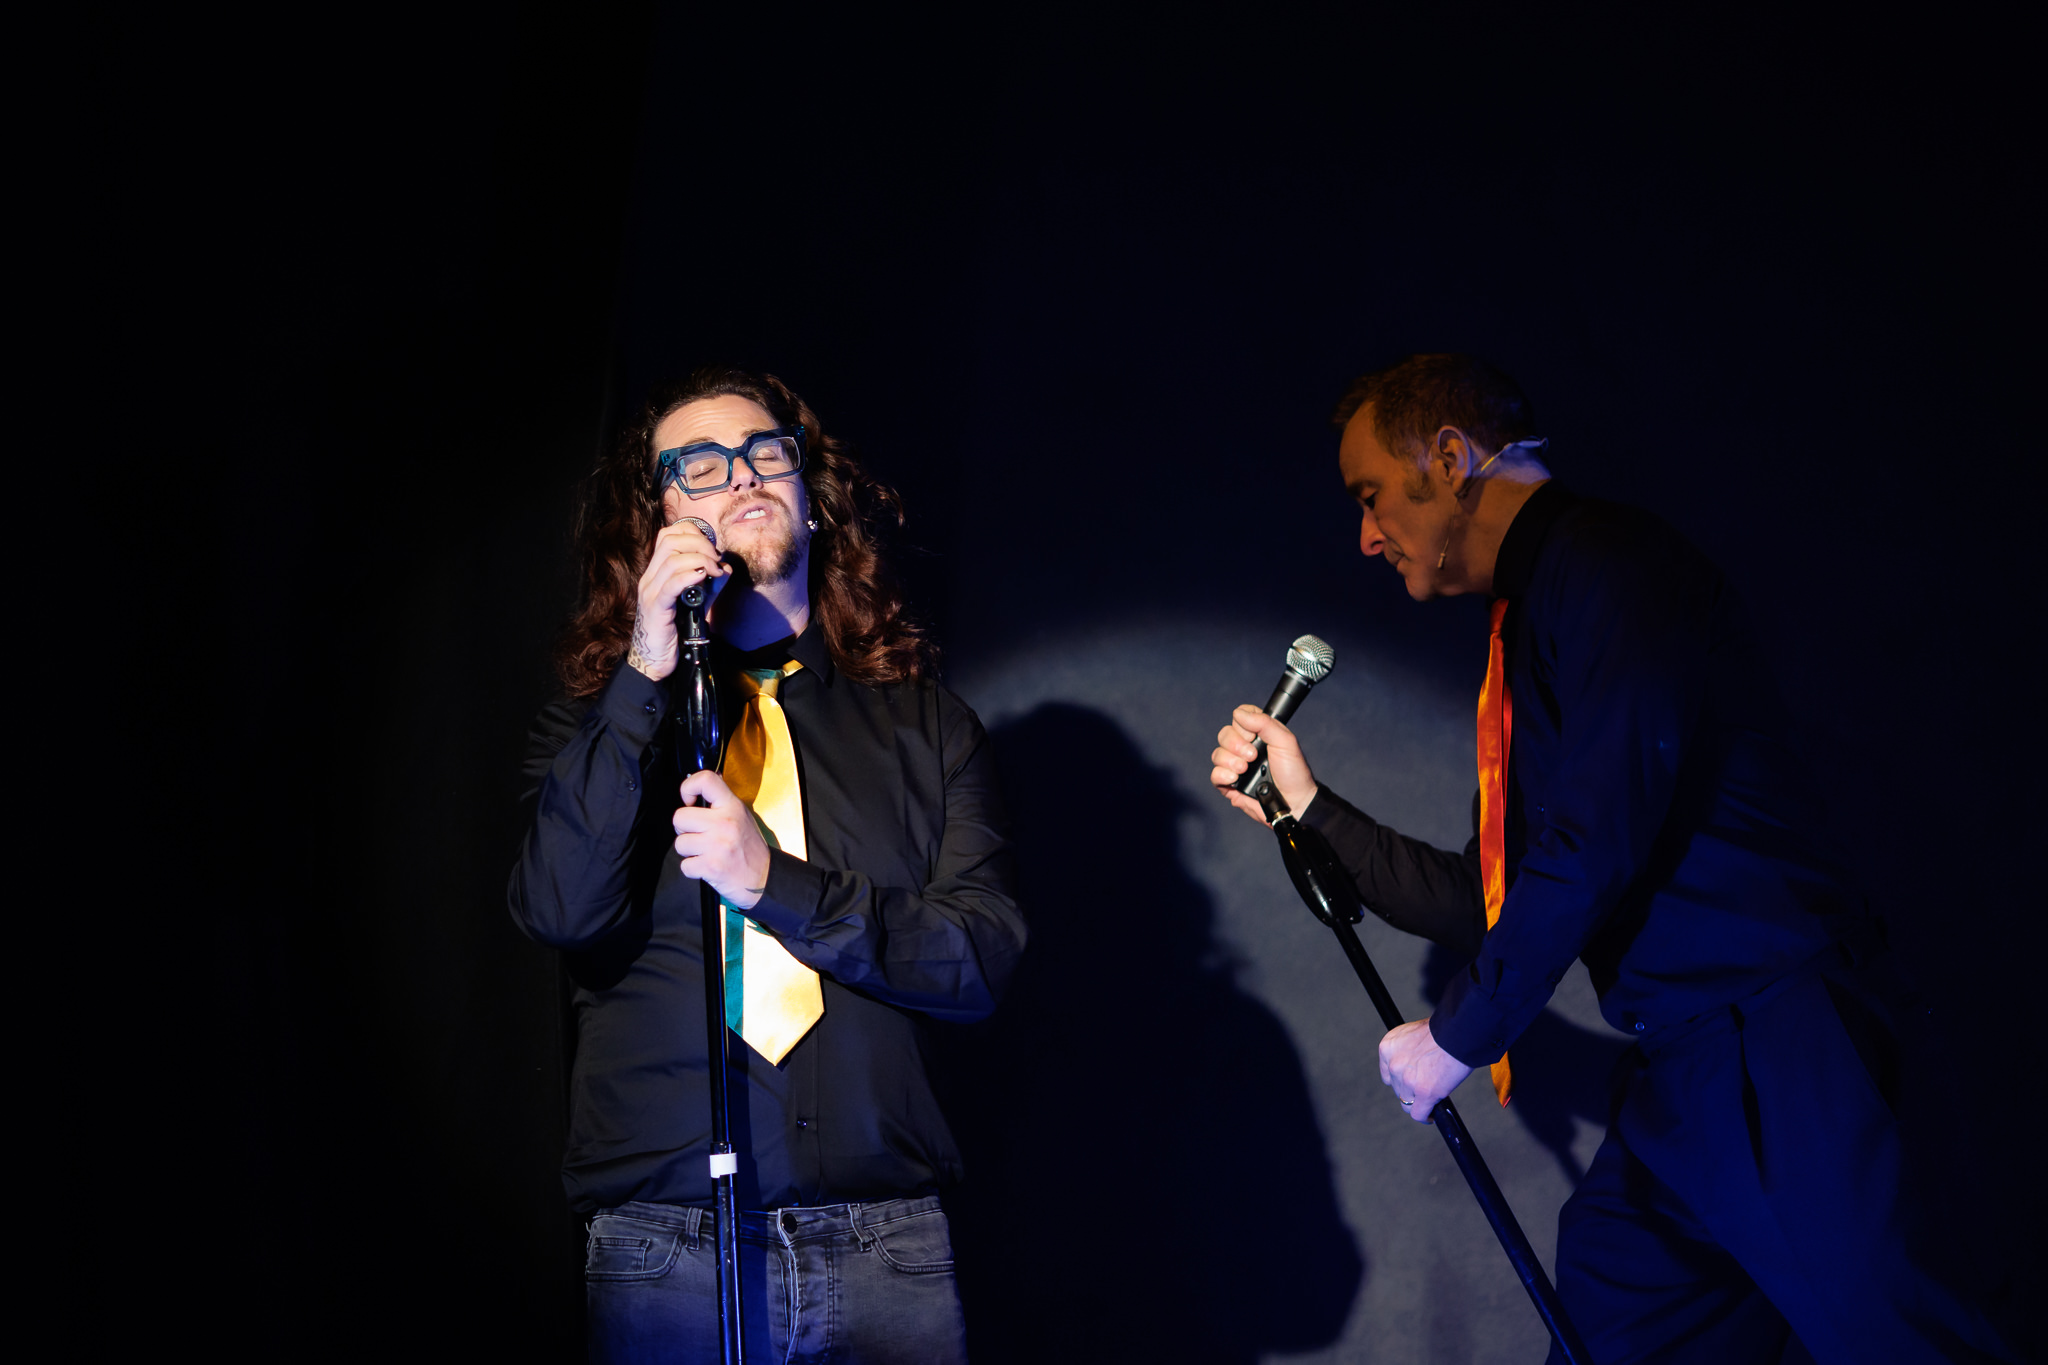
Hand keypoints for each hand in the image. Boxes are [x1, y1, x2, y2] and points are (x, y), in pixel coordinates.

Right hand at [626, 518, 728, 680]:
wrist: (654, 659)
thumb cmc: (675, 630)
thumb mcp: (697, 602)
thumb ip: (710, 584)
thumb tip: (726, 567)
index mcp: (656, 572)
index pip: (668, 535)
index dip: (693, 533)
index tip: (712, 547)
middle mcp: (650, 577)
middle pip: (670, 541)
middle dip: (699, 544)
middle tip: (717, 558)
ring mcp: (650, 592)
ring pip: (672, 560)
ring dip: (699, 559)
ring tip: (714, 570)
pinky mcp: (655, 608)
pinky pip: (671, 585)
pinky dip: (689, 576)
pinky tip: (703, 578)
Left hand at [673, 770, 772, 909]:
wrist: (763, 878)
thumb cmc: (749, 847)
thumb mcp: (741, 816)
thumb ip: (720, 802)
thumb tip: (697, 788)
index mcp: (732, 806)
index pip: (705, 780)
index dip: (688, 787)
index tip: (689, 801)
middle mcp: (725, 823)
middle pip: (680, 817)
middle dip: (684, 829)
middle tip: (698, 834)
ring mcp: (717, 845)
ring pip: (679, 843)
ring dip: (689, 851)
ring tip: (705, 852)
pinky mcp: (711, 867)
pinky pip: (685, 865)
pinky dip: (693, 869)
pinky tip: (707, 866)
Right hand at [1209, 704, 1317, 824]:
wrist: (1294, 803)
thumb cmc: (1294, 773)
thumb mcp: (1286, 742)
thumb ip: (1264, 723)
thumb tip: (1238, 713)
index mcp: (1259, 735)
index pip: (1239, 717)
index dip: (1242, 724)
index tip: (1253, 736)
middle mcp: (1245, 748)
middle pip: (1224, 734)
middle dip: (1236, 745)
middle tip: (1253, 757)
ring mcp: (1237, 766)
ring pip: (1217, 754)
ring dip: (1231, 761)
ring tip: (1245, 770)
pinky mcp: (1230, 785)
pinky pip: (1214, 774)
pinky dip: (1223, 775)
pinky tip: (1236, 780)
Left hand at [1377, 1019, 1472, 1123]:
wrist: (1458, 1032)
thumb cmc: (1444, 1029)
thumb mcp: (1415, 1033)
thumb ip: (1409, 1050)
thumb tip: (1415, 1065)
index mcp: (1388, 1047)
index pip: (1387, 1074)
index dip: (1400, 1080)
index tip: (1410, 1082)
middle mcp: (1394, 1064)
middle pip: (1397, 1089)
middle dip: (1410, 1090)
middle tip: (1425, 1088)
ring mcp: (1407, 1080)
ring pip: (1406, 1103)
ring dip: (1418, 1103)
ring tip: (1430, 1102)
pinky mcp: (1423, 1093)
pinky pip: (1418, 1114)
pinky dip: (1426, 1117)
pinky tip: (1432, 1115)